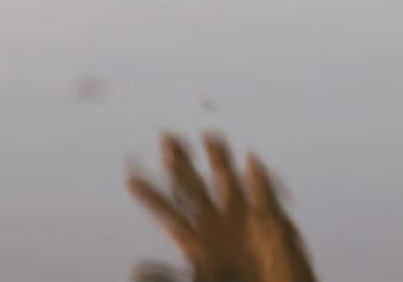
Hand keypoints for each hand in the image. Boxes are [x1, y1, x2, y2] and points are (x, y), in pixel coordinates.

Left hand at [128, 131, 316, 281]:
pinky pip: (265, 196)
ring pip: (229, 183)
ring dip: (219, 160)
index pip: (170, 212)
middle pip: (195, 188)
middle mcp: (218, 226)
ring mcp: (244, 221)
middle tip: (165, 137)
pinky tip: (251, 161)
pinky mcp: (270, 223)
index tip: (131, 179)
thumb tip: (137, 271)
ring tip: (209, 134)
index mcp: (198, 243)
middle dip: (181, 162)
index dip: (151, 196)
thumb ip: (167, 280)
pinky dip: (259, 179)